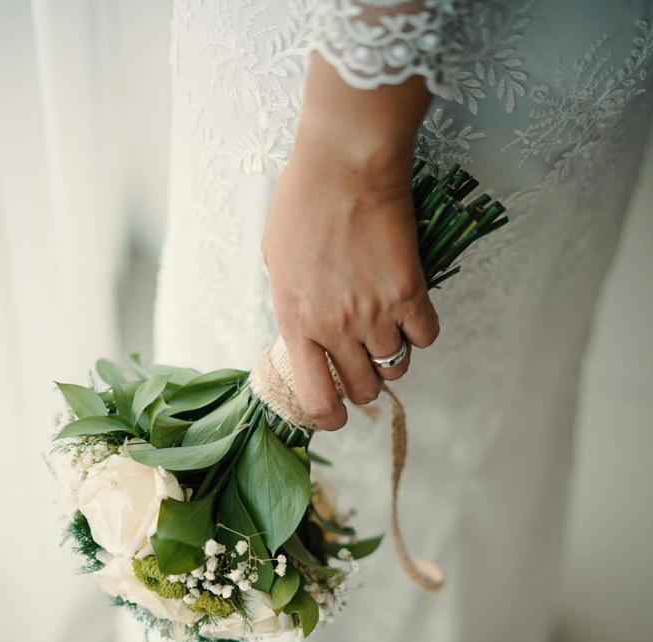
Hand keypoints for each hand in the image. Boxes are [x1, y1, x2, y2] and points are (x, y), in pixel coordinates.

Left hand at [261, 58, 439, 429]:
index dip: (330, 416)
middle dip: (365, 381)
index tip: (338, 414)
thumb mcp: (276, 261)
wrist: (345, 163)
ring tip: (387, 325)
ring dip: (393, 353)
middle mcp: (336, 328)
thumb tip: (306, 331)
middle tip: (365, 360)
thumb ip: (292, 304)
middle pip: (363, 388)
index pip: (316, 398)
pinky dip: (421, 329)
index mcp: (296, 322)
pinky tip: (410, 305)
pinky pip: (426, 336)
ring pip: (395, 366)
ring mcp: (375, 313)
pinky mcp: (410, 292)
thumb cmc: (303, 202)